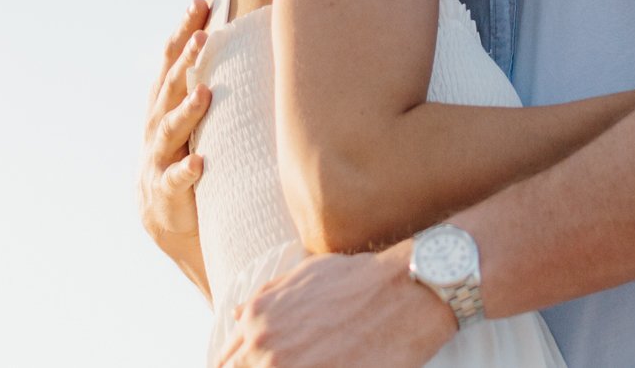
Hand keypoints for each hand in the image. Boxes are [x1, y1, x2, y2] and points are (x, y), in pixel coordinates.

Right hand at [140, 0, 212, 288]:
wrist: (167, 217)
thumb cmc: (192, 154)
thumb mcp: (198, 117)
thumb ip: (212, 82)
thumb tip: (253, 38)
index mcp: (165, 103)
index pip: (172, 60)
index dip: (184, 32)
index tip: (199, 3)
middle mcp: (157, 125)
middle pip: (171, 87)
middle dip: (186, 60)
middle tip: (203, 36)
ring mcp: (158, 158)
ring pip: (170, 130)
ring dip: (187, 111)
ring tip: (204, 94)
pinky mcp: (165, 191)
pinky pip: (176, 180)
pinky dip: (187, 171)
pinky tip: (200, 163)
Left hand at [213, 245, 457, 367]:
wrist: (406, 293)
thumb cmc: (358, 280)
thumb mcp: (303, 275)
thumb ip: (264, 298)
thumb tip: (236, 315)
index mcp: (257, 320)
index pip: (228, 362)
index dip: (240, 365)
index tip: (262, 364)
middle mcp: (266, 350)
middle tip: (299, 360)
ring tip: (318, 361)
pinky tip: (329, 367)